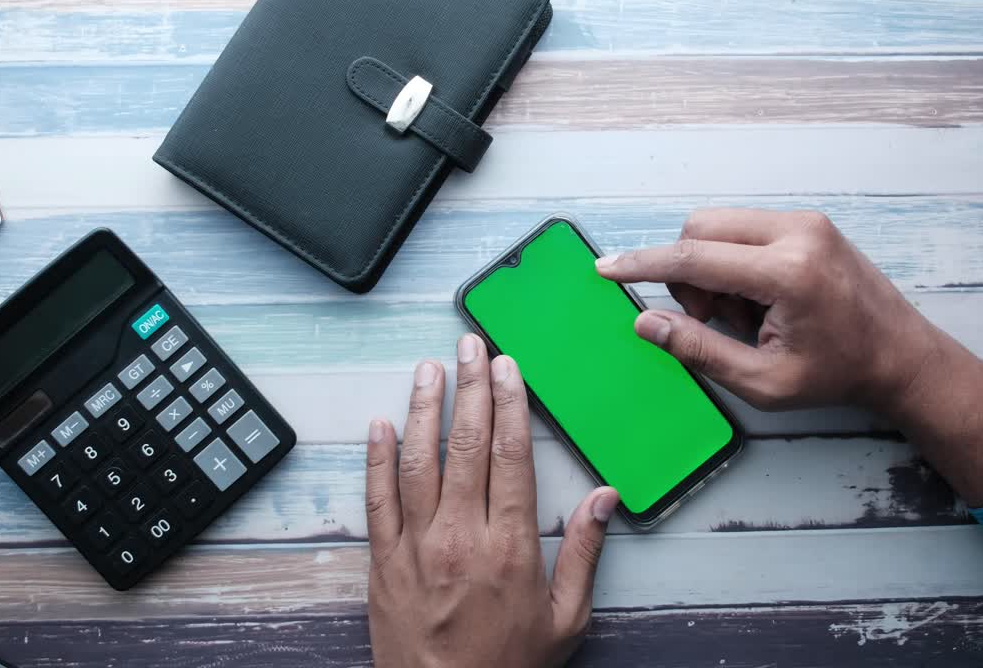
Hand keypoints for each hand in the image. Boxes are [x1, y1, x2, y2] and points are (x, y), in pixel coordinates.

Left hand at [365, 334, 620, 667]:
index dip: (509, 404)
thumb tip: (605, 499)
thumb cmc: (508, 667)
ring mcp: (417, 547)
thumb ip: (585, 554)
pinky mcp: (384, 561)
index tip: (507, 369)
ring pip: (418, 461)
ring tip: (428, 369)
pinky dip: (377, 458)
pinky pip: (377, 499)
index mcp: (511, 547)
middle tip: (469, 346)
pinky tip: (381, 424)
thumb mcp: (566, 620)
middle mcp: (461, 537)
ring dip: (423, 409)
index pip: (510, 456)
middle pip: (466, 445)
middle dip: (468, 389)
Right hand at [595, 208, 937, 410]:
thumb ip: (699, 349)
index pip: (694, 258)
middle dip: (688, 276)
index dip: (642, 265)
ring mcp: (805, 222)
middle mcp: (797, 233)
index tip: (605, 269)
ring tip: (747, 315)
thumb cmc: (839, 374)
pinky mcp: (808, 222)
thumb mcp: (764, 381)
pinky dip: (734, 261)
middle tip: (716, 320)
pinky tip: (760, 299)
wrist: (901, 356)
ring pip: (718, 226)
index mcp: (788, 273)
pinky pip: (743, 228)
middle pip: (699, 231)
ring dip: (711, 268)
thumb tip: (645, 323)